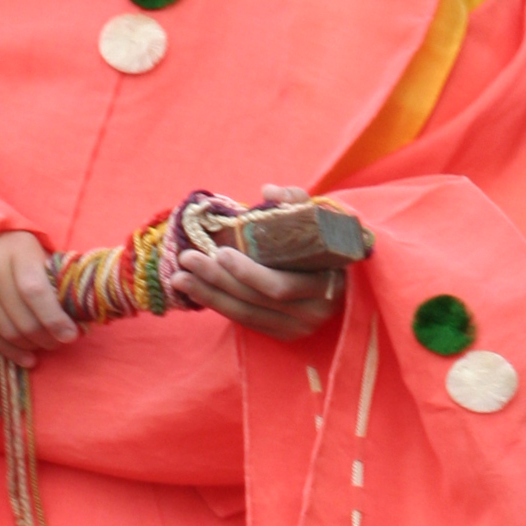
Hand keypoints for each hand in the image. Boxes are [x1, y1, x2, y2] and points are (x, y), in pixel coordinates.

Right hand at [0, 230, 79, 366]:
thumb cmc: (18, 248)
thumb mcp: (39, 251)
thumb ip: (55, 277)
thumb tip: (77, 311)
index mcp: (17, 250)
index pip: (36, 292)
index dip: (54, 319)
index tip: (71, 334)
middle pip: (22, 317)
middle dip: (47, 337)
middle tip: (61, 341)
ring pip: (6, 330)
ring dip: (31, 345)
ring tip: (46, 345)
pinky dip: (10, 351)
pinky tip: (27, 358)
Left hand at [171, 184, 346, 343]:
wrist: (345, 277)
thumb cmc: (327, 242)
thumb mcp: (320, 219)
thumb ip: (297, 202)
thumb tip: (269, 191)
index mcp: (327, 283)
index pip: (279, 286)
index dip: (248, 273)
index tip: (220, 252)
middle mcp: (314, 312)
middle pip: (255, 300)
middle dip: (217, 279)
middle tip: (188, 258)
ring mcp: (298, 327)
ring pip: (245, 314)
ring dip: (209, 295)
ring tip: (179, 276)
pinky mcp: (283, 334)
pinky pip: (245, 321)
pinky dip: (218, 305)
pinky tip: (195, 290)